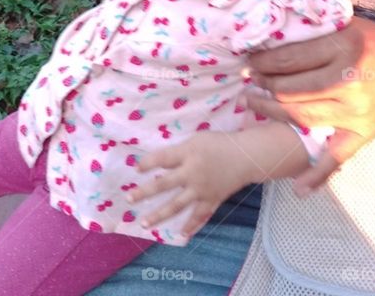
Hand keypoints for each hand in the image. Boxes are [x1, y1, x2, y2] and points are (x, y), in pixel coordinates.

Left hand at [127, 131, 253, 237]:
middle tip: (129, 199)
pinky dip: (191, 226)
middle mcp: (192, 173)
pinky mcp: (212, 200)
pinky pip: (199, 216)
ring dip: (160, 215)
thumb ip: (177, 151)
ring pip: (177, 205)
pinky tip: (180, 235)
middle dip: (144, 192)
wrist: (246, 157)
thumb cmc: (219, 144)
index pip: (162, 159)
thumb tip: (157, 163)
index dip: (147, 163)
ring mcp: (201, 190)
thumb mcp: (196, 140)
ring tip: (145, 224)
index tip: (135, 169)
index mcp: (188, 154)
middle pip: (163, 184)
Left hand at [246, 18, 374, 191]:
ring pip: (301, 117)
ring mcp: (356, 112)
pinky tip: (297, 187)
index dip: (265, 62)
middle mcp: (348, 81)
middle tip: (249, 82)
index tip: (251, 61)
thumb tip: (278, 23)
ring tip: (254, 105)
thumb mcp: (349, 23)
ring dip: (272, 113)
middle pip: (291, 89)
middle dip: (264, 86)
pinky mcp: (364, 133)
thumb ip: (317, 25)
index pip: (291, 59)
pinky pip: (337, 157)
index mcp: (343, 49)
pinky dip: (316, 174)